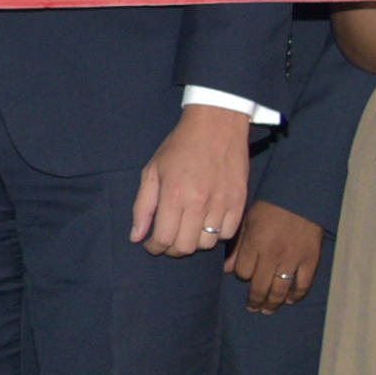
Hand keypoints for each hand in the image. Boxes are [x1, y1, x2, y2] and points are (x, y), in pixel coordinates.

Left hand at [131, 103, 253, 256]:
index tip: (151, 245)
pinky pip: (227, 234)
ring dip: (193, 242)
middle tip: (167, 241)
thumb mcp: (151, 171)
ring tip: (186, 231)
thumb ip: (143, 207)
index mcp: (174, 195)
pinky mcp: (239, 201)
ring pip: (207, 243)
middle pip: (186, 247)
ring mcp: (222, 203)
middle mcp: (199, 203)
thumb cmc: (179, 147)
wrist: (216, 125)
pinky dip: (215, 235)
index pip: (164, 239)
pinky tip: (205, 224)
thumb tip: (136, 237)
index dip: (154, 248)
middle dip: (172, 249)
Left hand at [224, 198, 323, 313]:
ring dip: (272, 303)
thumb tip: (227, 270)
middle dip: (254, 300)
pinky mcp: (311, 260)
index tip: (242, 275)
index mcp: (255, 243)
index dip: (240, 275)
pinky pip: (303, 284)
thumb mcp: (248, 222)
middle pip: (260, 286)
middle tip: (252, 307)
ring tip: (267, 310)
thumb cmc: (270, 208)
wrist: (302, 198)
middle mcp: (273, 254)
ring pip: (280, 290)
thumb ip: (238, 247)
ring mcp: (293, 259)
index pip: (242, 272)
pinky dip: (296, 295)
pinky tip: (289, 300)